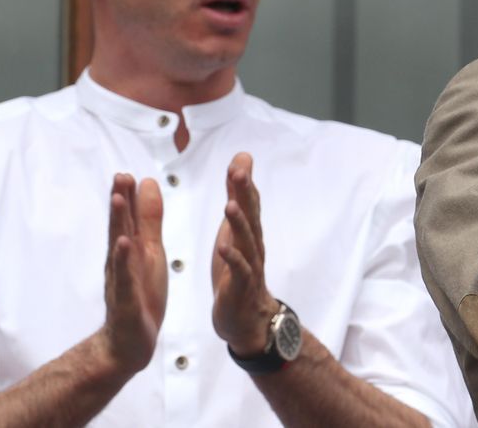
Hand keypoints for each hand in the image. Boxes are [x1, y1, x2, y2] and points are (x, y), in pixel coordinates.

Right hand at [97, 173, 166, 376]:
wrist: (129, 341)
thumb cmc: (141, 293)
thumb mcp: (150, 252)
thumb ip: (148, 220)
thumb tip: (147, 186)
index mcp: (131, 250)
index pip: (127, 218)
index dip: (128, 195)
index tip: (128, 171)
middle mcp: (121, 262)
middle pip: (119, 227)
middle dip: (120, 201)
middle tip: (120, 175)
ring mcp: (121, 280)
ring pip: (119, 248)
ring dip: (118, 223)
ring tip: (118, 199)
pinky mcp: (127, 299)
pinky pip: (125, 277)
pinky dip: (124, 260)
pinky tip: (124, 244)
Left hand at [211, 153, 279, 356]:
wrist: (246, 317)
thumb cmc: (238, 270)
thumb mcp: (234, 231)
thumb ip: (238, 199)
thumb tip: (241, 166)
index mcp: (247, 232)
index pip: (249, 202)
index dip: (244, 182)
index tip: (240, 160)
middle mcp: (252, 245)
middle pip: (250, 216)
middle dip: (245, 193)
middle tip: (239, 172)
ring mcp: (249, 266)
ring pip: (246, 241)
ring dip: (239, 223)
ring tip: (229, 205)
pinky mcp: (240, 287)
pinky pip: (239, 271)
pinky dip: (233, 259)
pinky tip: (224, 248)